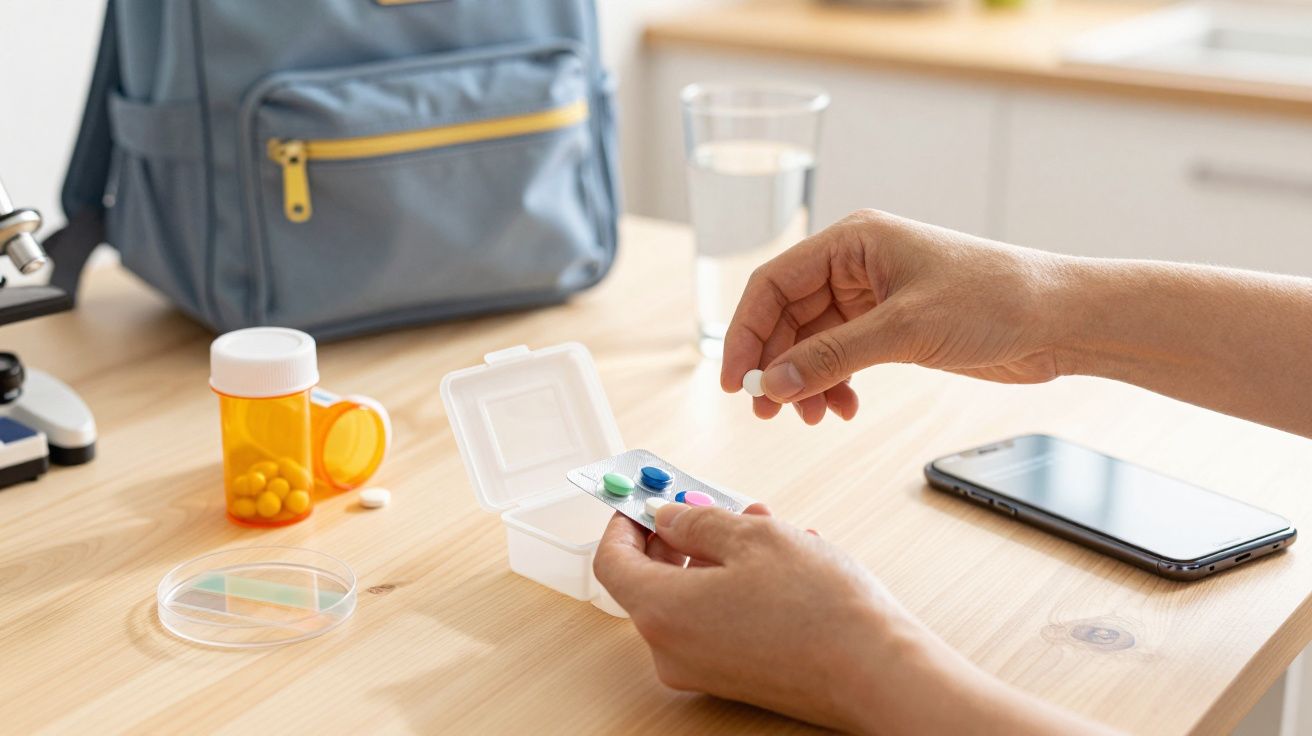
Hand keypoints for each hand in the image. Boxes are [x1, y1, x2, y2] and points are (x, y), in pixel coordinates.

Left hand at [593, 502, 907, 731]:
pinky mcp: (734, 678)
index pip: (612, 562)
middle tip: (710, 503)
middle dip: (682, 533)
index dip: (624, 522)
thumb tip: (670, 518)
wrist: (877, 672)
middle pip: (653, 579)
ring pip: (693, 596)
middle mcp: (672, 649)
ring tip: (764, 524)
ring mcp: (702, 669)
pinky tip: (781, 560)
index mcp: (662, 612)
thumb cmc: (820, 609)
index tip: (642, 498)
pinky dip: (737, 585)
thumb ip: (699, 521)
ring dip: (719, 554)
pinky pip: (718, 621)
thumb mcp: (754, 537)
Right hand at [720, 209, 1071, 423]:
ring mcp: (873, 298)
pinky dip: (834, 384)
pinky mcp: (892, 328)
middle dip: (776, 365)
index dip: (746, 332)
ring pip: (811, 343)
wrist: (1060, 319)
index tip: (735, 380)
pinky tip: (843, 408)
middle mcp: (856, 265)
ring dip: (804, 381)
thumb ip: (832, 356)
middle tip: (768, 412)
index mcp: (852, 242)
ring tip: (811, 418)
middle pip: (787, 316)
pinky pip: (841, 357)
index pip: (773, 283)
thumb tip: (773, 384)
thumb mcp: (904, 329)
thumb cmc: (995, 299)